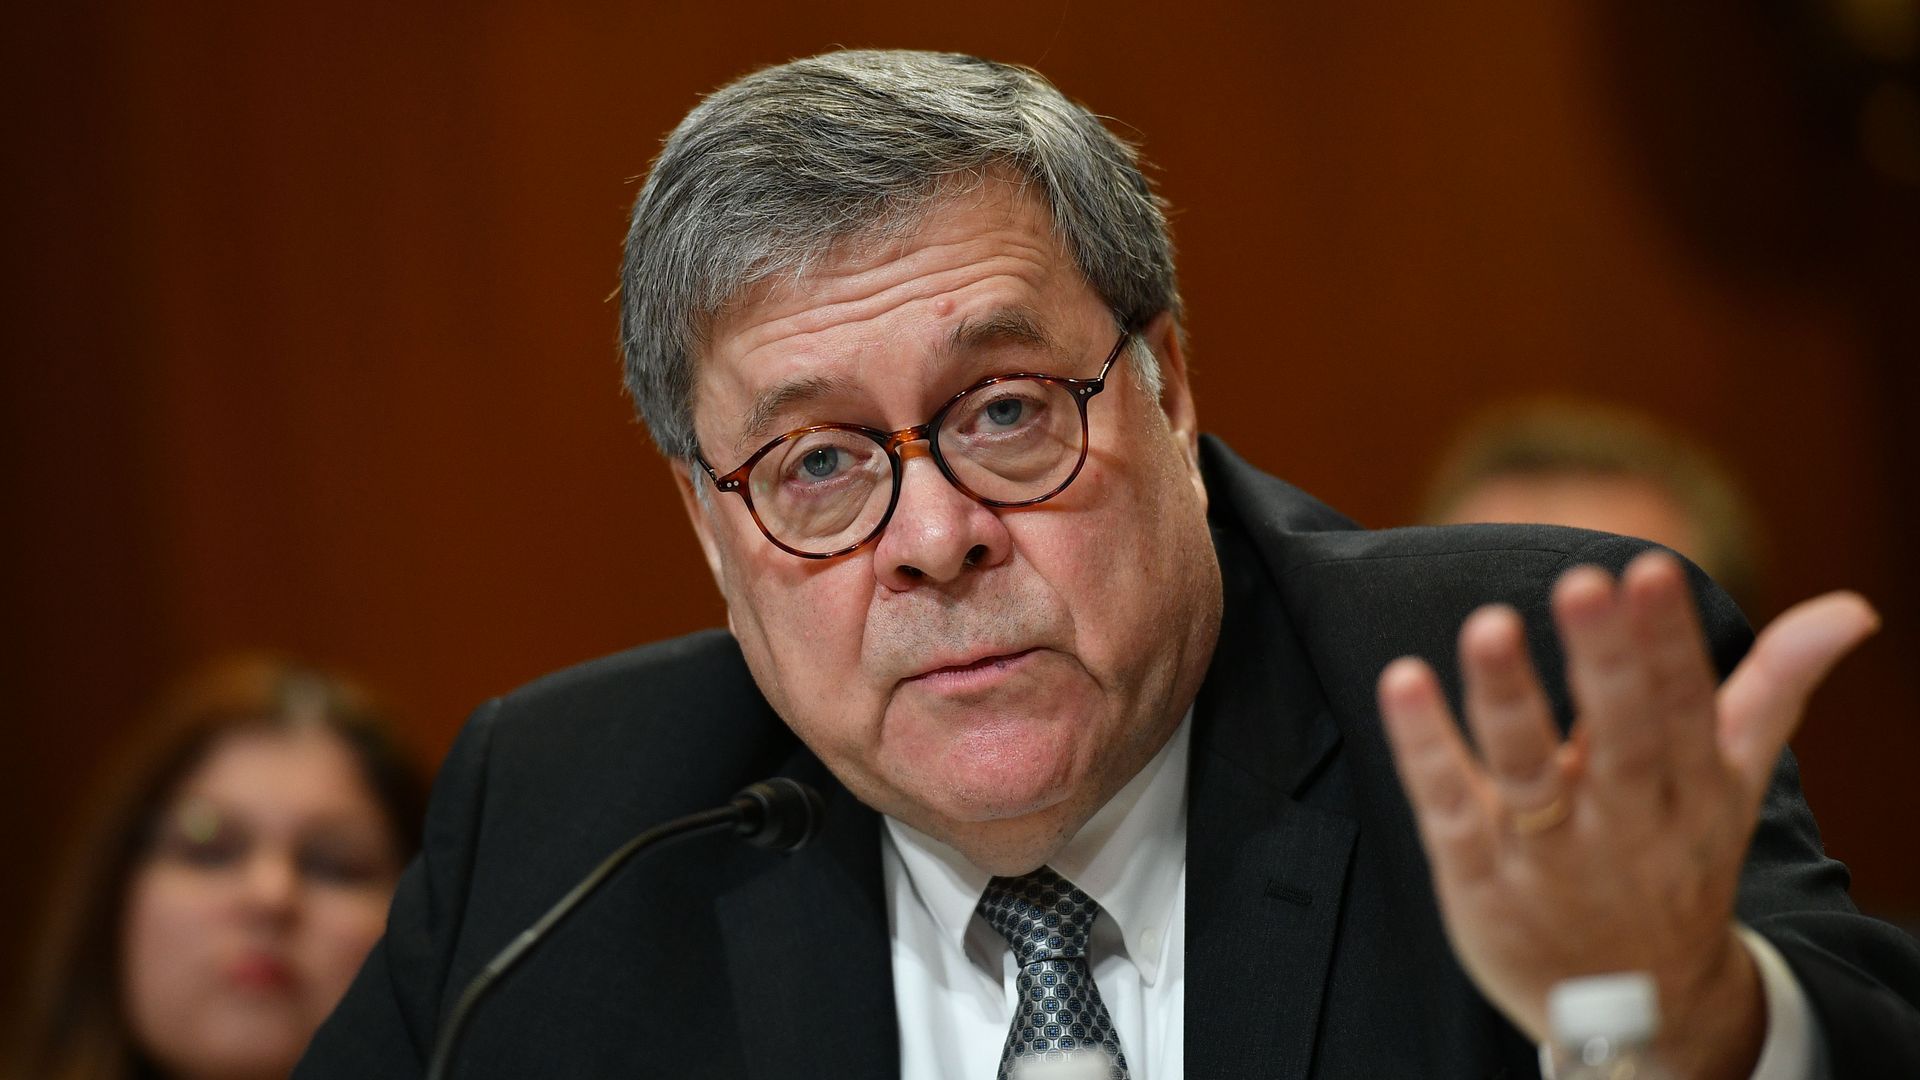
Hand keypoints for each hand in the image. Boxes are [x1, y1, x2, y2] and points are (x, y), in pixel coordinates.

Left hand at [1377, 551, 1876, 1076]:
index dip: (1668, 644)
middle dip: (1604, 663)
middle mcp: (1625, 827)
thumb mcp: (1729, 784)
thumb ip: (1773, 690)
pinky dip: (1425, 749)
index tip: (1648, 571)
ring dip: (1508, 699)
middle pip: (1619, 741)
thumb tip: (1850, 608)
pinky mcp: (1477, 879)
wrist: (1637, 1012)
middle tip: (1581, 582)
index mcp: (1691, 794)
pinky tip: (1401, 683)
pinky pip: (1449, 809)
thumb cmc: (1677, 864)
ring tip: (1487, 625)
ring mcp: (1547, 857)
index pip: (1685, 711)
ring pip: (1529, 776)